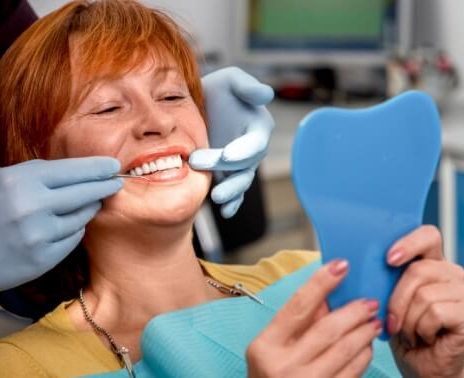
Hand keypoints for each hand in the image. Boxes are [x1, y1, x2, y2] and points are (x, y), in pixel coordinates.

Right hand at [0, 157, 122, 308]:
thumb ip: (33, 175)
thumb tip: (71, 173)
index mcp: (20, 181)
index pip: (72, 170)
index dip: (97, 168)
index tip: (112, 165)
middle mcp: (33, 206)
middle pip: (85, 192)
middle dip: (105, 186)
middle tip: (116, 182)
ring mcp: (40, 235)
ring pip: (82, 217)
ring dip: (88, 208)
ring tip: (88, 203)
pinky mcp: (43, 259)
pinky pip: (72, 239)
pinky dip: (73, 230)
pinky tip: (67, 226)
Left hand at [189, 67, 274, 217]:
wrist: (197, 106)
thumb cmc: (218, 90)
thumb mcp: (230, 80)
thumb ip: (247, 86)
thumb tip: (266, 94)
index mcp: (258, 126)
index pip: (255, 142)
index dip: (244, 150)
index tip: (228, 155)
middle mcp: (252, 149)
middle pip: (245, 164)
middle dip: (225, 168)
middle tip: (197, 162)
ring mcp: (240, 165)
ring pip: (241, 182)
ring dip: (231, 192)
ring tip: (217, 198)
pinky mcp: (227, 175)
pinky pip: (234, 193)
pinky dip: (232, 204)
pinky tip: (225, 212)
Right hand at [246, 260, 381, 377]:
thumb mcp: (270, 353)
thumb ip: (295, 325)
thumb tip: (326, 297)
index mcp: (264, 347)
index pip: (297, 306)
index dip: (321, 282)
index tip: (340, 266)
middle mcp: (283, 366)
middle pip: (328, 327)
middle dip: (353, 310)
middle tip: (368, 301)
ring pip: (346, 348)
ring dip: (364, 330)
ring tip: (372, 321)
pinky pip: (354, 369)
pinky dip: (365, 353)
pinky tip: (367, 345)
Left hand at [386, 225, 463, 377]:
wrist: (419, 368)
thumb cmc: (401, 332)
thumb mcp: (385, 299)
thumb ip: (382, 278)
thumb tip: (360, 263)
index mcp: (431, 262)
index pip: (428, 235)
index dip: (409, 243)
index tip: (389, 259)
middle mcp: (452, 273)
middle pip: (418, 270)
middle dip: (396, 300)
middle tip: (392, 321)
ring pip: (424, 295)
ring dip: (408, 320)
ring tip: (411, 332)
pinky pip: (435, 313)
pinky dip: (421, 330)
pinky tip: (425, 338)